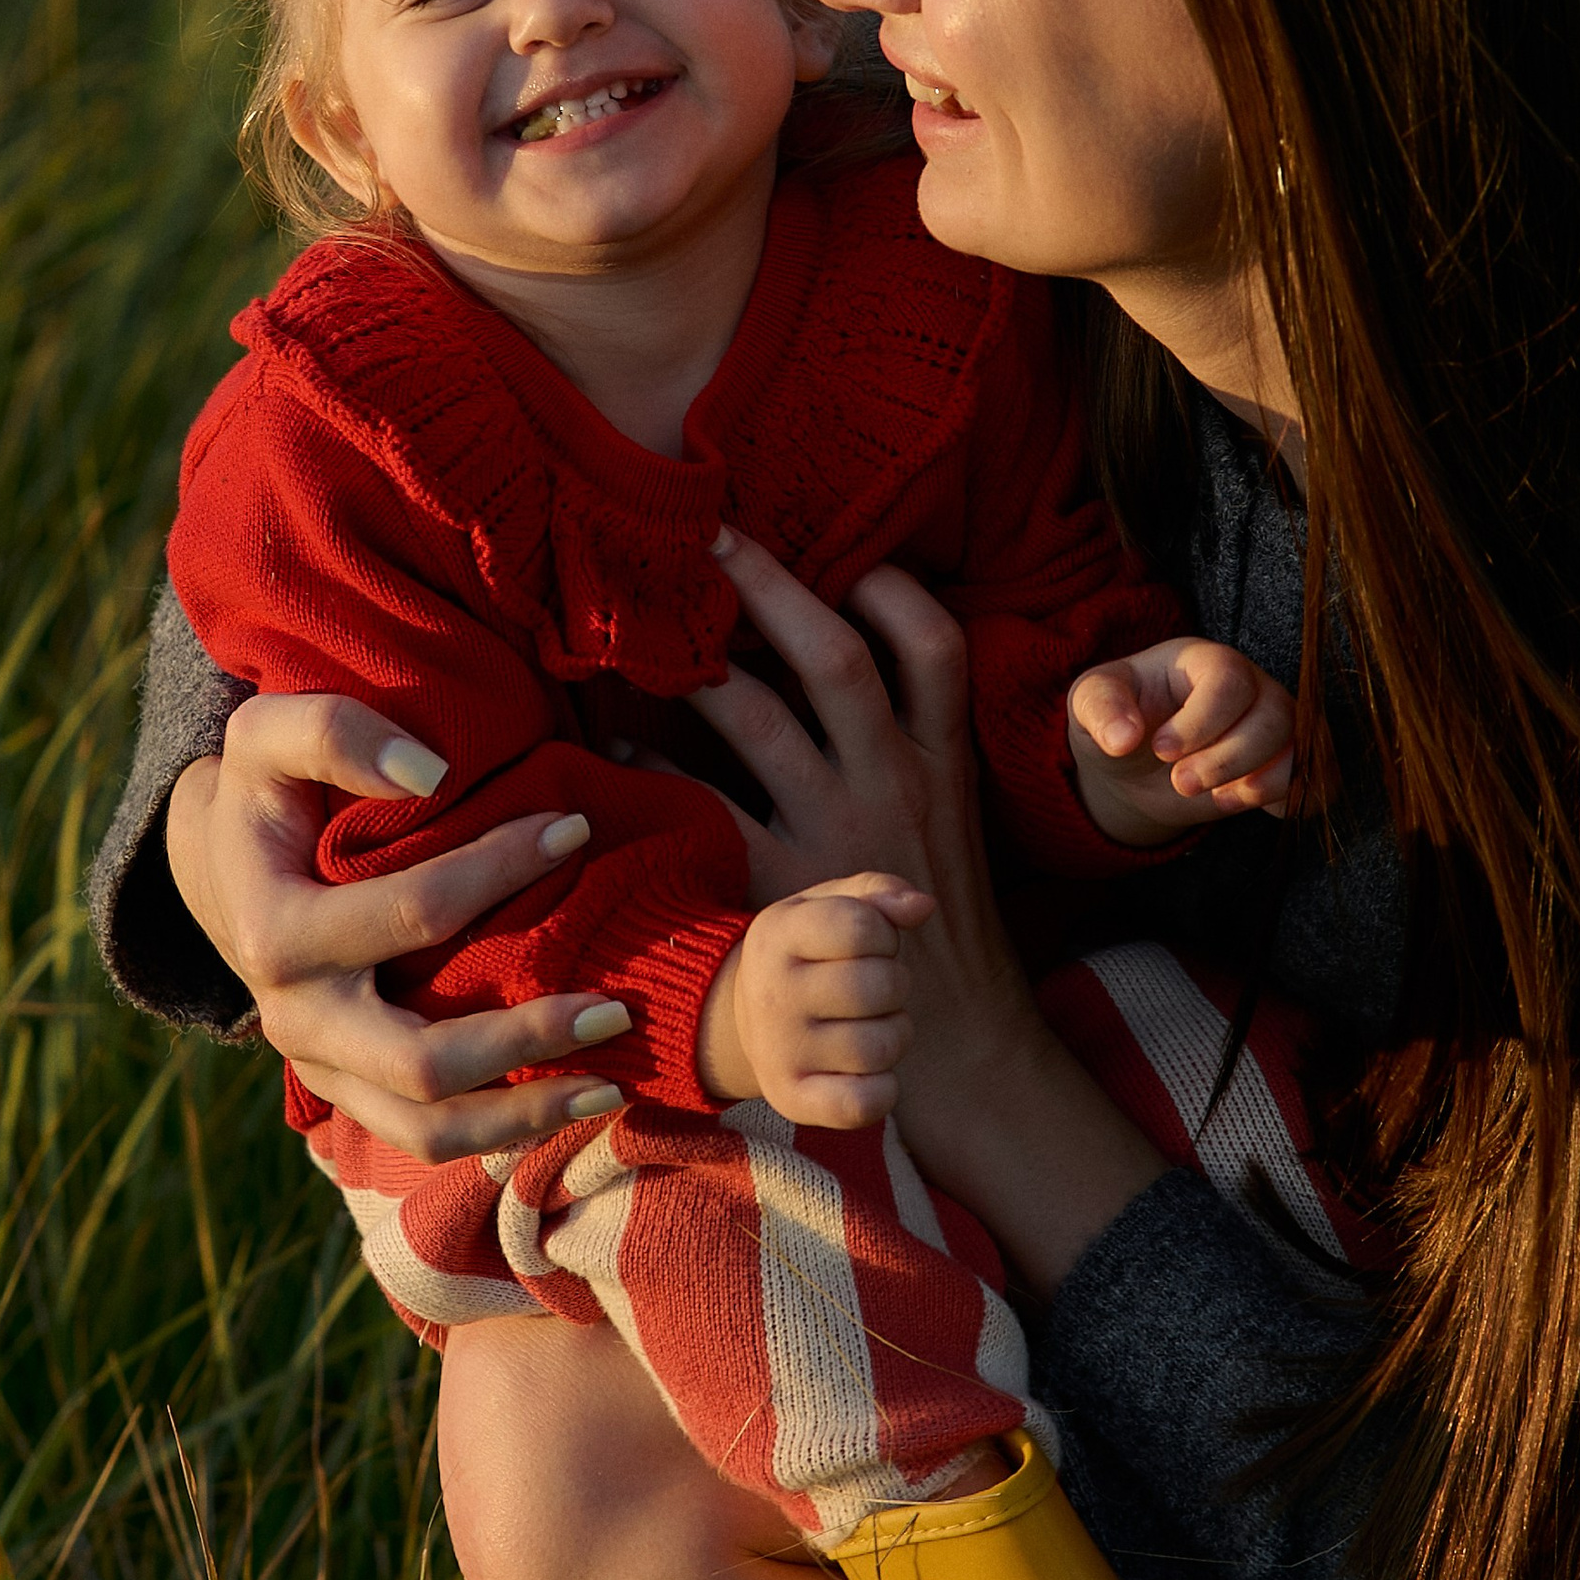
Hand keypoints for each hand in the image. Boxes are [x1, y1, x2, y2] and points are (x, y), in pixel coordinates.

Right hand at [165, 693, 633, 1160]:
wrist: (224, 870)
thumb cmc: (265, 792)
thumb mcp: (269, 736)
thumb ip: (334, 731)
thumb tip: (431, 774)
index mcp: (277, 935)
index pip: (412, 913)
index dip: (501, 869)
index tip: (577, 830)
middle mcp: (294, 1020)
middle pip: (421, 1061)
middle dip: (526, 1038)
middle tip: (618, 1009)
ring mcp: (320, 1069)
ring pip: (426, 1128)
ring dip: (525, 1114)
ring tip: (613, 1087)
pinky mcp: (346, 1094)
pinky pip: (425, 1138)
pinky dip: (501, 1134)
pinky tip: (570, 1105)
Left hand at [689, 536, 1159, 1287]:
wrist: (963, 1044)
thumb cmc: (950, 925)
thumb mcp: (962, 820)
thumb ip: (922, 746)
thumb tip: (862, 662)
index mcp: (944, 762)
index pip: (935, 646)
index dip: (892, 587)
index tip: (845, 550)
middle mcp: (892, 784)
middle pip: (835, 658)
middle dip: (768, 588)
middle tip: (706, 535)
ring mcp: (836, 835)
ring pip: (760, 723)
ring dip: (697, 671)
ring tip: (640, 628)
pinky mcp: (784, 890)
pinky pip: (706, 810)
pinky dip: (656, 772)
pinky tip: (615, 750)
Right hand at [699, 875, 937, 1128]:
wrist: (740, 1019)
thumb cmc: (806, 954)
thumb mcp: (825, 907)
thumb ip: (877, 893)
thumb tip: (923, 906)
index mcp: (777, 935)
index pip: (862, 927)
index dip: (886, 934)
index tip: (871, 944)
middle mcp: (771, 994)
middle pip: (879, 987)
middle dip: (895, 984)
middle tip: (875, 989)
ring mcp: (779, 1051)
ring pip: (880, 1046)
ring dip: (895, 1034)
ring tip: (871, 1025)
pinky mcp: (792, 1099)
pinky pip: (865, 1103)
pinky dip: (884, 1089)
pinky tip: (868, 1071)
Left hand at [1068, 637, 1295, 842]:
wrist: (1137, 765)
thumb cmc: (1118, 719)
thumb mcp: (1090, 704)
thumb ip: (1102, 709)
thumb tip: (1123, 739)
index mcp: (1204, 660)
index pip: (1230, 679)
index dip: (1201, 721)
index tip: (1159, 750)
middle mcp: (1252, 686)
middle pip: (1276, 715)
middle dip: (1228, 760)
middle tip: (1180, 783)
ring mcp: (1276, 725)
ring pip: (1303, 748)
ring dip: (1261, 784)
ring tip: (1215, 799)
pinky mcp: (1287, 763)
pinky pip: (1320, 780)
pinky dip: (1295, 800)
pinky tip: (1254, 806)